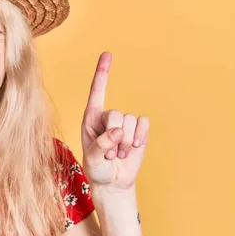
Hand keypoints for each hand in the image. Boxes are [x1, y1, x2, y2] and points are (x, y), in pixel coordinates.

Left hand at [80, 52, 149, 190]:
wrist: (113, 181)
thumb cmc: (97, 168)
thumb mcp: (93, 159)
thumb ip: (101, 145)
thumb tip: (117, 131)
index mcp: (90, 118)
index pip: (97, 91)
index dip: (102, 72)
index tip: (108, 54)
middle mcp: (107, 116)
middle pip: (116, 114)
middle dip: (114, 137)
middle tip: (109, 153)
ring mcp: (124, 122)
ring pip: (131, 122)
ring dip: (126, 143)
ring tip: (118, 154)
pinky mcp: (138, 130)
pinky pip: (144, 124)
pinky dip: (140, 138)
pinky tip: (132, 149)